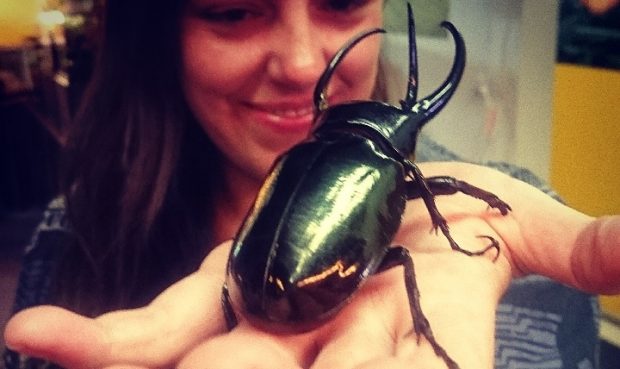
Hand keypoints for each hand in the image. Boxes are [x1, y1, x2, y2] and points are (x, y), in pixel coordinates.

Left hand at [5, 162, 618, 368]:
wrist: (405, 195)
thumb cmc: (460, 214)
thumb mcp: (512, 224)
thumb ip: (569, 246)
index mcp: (398, 341)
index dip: (356, 364)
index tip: (344, 358)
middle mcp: (325, 346)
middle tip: (169, 367)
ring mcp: (265, 326)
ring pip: (201, 359)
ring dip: (133, 359)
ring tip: (56, 346)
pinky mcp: (223, 294)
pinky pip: (163, 325)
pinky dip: (111, 336)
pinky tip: (43, 335)